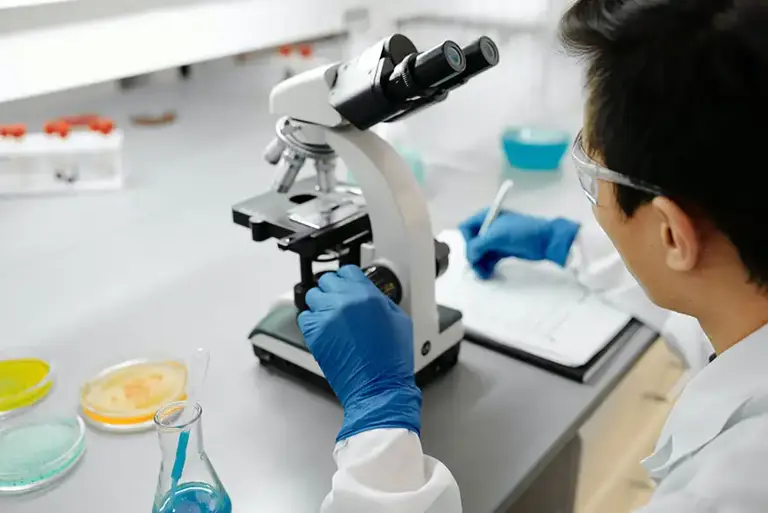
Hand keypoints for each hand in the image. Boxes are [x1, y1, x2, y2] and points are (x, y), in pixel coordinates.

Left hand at [298, 265, 420, 441]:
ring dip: (321, 303)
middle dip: (333, 290)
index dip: (348, 279)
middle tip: (340, 302)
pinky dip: (312, 321)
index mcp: (366, 295)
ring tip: (331, 317)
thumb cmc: (391, 360)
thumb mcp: (399, 319)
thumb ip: (380, 300)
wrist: (378, 387)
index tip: (348, 286)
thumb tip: (369, 294)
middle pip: (326, 281)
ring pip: (312, 296)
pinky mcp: (314, 335)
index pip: (347, 271)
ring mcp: (326, 318)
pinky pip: (304, 317)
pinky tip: (324, 329)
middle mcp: (343, 302)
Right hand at [458, 209, 579, 278]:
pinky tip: (489, 273)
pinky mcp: (503, 250)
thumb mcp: (497, 236)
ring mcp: (496, 240)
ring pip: (480, 253)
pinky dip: (487, 266)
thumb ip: (478, 245)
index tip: (473, 252)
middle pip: (472, 243)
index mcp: (486, 216)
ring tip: (485, 275)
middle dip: (473, 256)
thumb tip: (469, 257)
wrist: (547, 241)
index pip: (466, 228)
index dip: (467, 241)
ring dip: (479, 264)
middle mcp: (489, 227)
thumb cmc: (522, 232)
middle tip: (478, 269)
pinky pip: (489, 259)